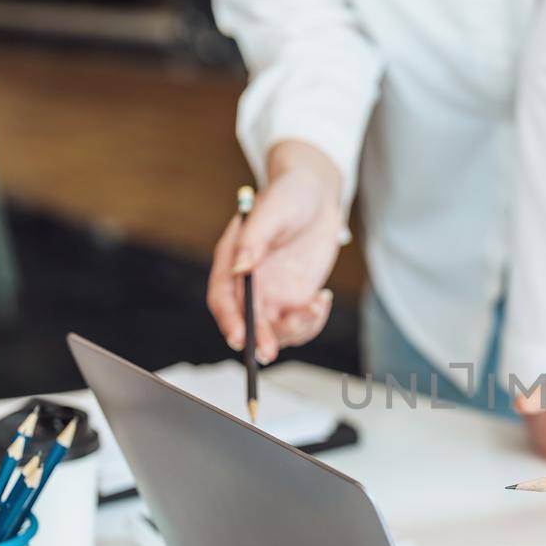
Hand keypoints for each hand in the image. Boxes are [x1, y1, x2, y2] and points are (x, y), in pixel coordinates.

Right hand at [207, 141, 343, 362]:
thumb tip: (240, 269)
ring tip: (315, 307)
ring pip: (274, 330)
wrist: (317, 194)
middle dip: (257, 339)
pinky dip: (312, 321)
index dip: (228, 320)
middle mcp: (249, 283)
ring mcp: (273, 293)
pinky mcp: (295, 297)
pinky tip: (323, 299)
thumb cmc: (290, 194)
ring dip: (292, 331)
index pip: (222, 298)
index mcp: (232, 260)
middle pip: (247, 321)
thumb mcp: (273, 210)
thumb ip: (255, 240)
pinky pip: (300, 324)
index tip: (238, 337)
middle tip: (270, 351)